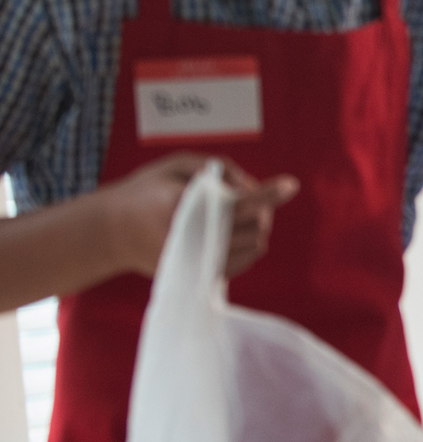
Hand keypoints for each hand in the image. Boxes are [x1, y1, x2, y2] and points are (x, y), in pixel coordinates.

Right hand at [98, 153, 297, 278]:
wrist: (111, 233)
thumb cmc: (145, 192)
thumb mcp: (173, 166)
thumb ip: (215, 168)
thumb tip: (250, 186)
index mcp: (182, 207)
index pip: (237, 204)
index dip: (267, 194)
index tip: (292, 184)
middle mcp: (193, 238)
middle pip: (254, 226)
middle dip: (261, 209)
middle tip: (246, 198)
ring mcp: (197, 261)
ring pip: (255, 246)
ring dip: (256, 227)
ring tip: (235, 215)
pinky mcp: (200, 275)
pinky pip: (245, 261)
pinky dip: (247, 244)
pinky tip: (229, 232)